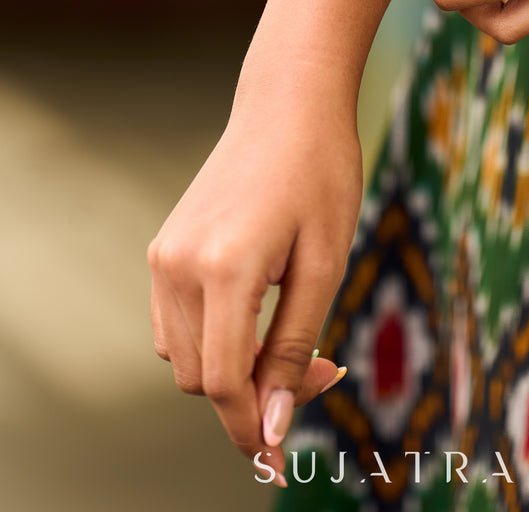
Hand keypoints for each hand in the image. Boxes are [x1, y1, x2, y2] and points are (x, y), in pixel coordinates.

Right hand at [148, 88, 361, 477]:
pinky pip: (176, 322)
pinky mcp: (163, 247)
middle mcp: (178, 266)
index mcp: (223, 268)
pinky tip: (259, 312)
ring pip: (184, 356)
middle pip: (201, 378)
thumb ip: (294, 345)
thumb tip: (268, 424)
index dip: (251, 429)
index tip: (277, 462)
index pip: (225, 382)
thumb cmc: (321, 173)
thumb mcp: (325, 261)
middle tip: (322, 371)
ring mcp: (163, 255)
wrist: (287, 105)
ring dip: (232, 367)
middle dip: (254, 395)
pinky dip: (213, 337)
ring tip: (296, 339)